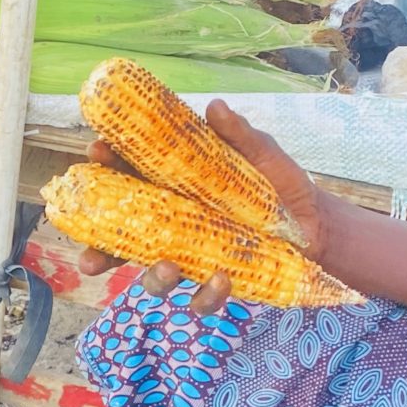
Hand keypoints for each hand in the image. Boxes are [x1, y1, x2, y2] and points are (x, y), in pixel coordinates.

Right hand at [77, 100, 337, 315]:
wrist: (317, 228)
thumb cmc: (281, 186)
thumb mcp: (261, 154)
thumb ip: (238, 135)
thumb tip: (215, 108)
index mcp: (174, 187)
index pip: (129, 177)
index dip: (107, 166)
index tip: (96, 154)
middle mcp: (174, 225)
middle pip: (124, 240)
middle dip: (100, 252)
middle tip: (89, 259)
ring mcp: (192, 257)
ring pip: (154, 276)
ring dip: (153, 277)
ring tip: (168, 268)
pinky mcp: (216, 283)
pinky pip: (200, 298)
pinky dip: (207, 293)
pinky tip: (222, 279)